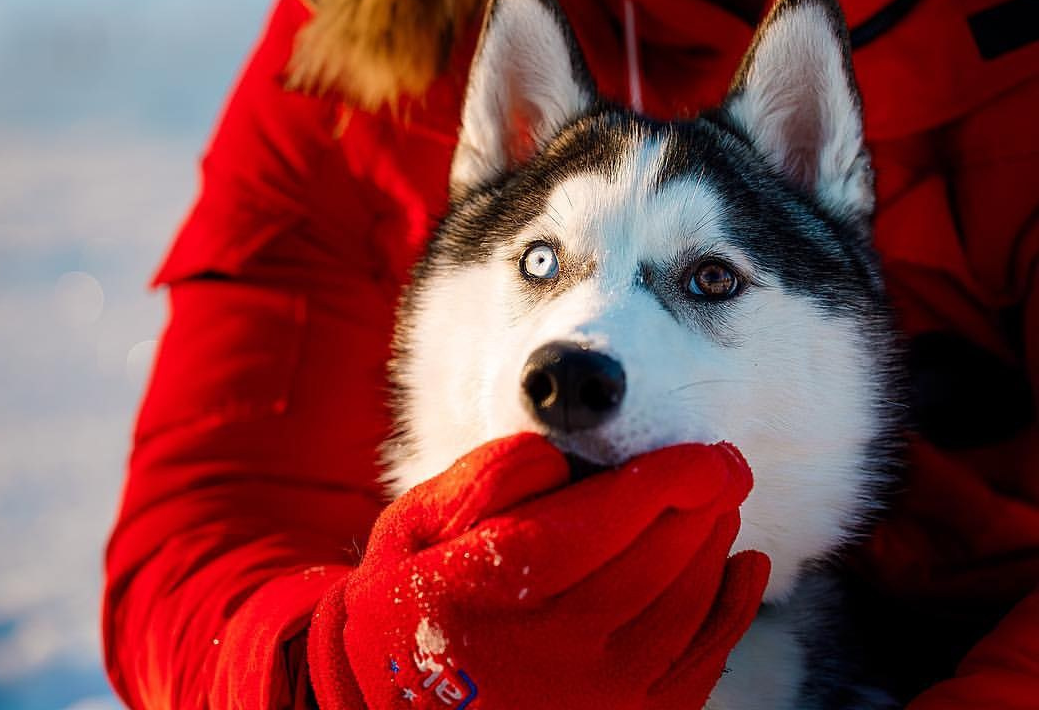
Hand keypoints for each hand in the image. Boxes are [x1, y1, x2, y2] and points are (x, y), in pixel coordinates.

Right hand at [309, 434, 768, 708]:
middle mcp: (547, 654)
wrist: (394, 707)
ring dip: (712, 544)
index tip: (704, 453)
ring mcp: (593, 698)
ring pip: (683, 607)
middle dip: (701, 503)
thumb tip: (565, 458)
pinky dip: (731, 609)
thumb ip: (483, 482)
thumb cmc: (407, 602)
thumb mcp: (412, 526)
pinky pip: (699, 663)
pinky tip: (742, 565)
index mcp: (485, 591)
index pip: (598, 524)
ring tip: (715, 504)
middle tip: (721, 466)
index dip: (665, 481)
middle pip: (654, 563)